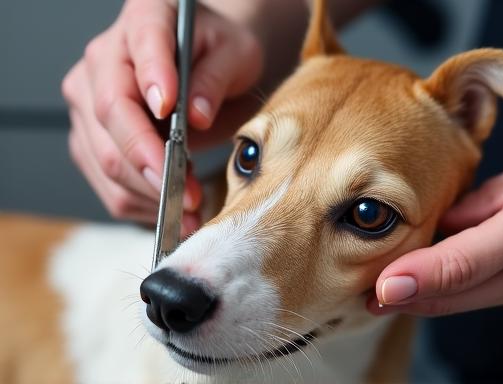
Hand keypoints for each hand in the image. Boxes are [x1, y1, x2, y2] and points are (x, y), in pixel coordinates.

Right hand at [62, 0, 262, 231]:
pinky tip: (169, 210)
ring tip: (187, 209)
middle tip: (189, 193)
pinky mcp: (91, 138)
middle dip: (153, 163)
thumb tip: (196, 115)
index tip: (173, 113)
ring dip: (148, 194)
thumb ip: (217, 76)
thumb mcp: (236, 54)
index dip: (154, 81)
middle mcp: (105, 60)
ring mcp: (89, 100)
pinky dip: (139, 204)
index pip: (143, 47)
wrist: (202, 66)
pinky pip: (106, 182)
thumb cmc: (217, 54)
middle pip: (113, 116)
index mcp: (145, 19)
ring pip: (105, 158)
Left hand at [369, 128, 502, 315]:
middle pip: (460, 293)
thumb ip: (471, 206)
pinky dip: (441, 292)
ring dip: (420, 300)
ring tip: (376, 296)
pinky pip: (474, 295)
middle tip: (365, 297)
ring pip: (463, 301)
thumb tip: (430, 230)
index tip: (383, 287)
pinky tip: (411, 287)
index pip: (467, 260)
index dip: (422, 277)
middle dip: (408, 299)